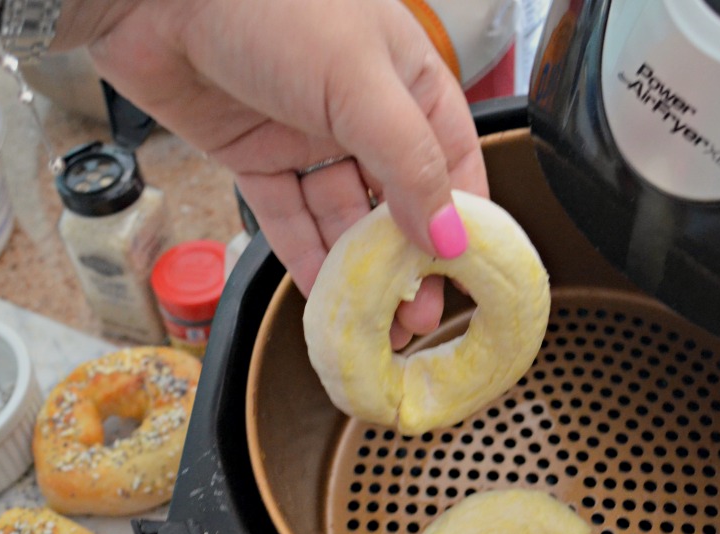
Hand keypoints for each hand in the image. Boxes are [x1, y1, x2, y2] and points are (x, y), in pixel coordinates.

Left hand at [80, 0, 487, 347]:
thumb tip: (448, 235)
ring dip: (356, 266)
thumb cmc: (270, 6)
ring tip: (374, 318)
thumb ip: (409, 161)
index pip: (449, 158)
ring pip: (340, 214)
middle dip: (407, 256)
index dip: (461, 216)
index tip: (465, 271)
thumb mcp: (361, 82)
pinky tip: (323, 290)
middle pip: (396, 197)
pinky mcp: (253, 155)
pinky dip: (303, 254)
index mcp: (404, 79)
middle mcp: (360, 109)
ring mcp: (304, 135)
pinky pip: (287, 216)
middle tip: (417, 315)